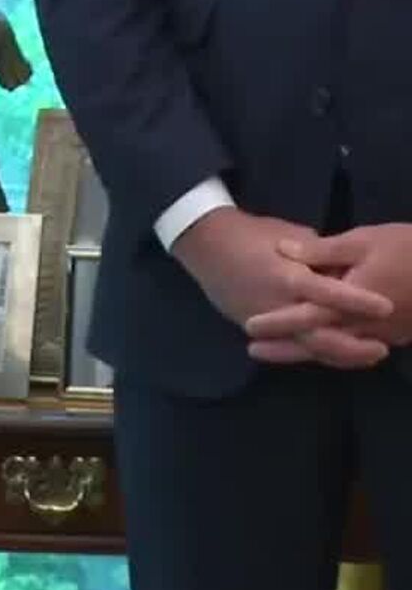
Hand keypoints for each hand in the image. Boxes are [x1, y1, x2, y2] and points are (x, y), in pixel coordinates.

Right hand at [171, 207, 392, 367]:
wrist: (203, 245)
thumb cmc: (250, 233)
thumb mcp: (290, 234)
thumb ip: (318, 255)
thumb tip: (342, 268)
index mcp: (286, 275)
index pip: (327, 293)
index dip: (357, 301)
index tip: (386, 307)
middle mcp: (275, 304)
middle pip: (316, 335)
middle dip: (350, 346)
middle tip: (382, 349)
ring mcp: (262, 319)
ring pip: (302, 346)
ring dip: (336, 354)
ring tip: (365, 356)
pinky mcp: (251, 326)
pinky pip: (286, 343)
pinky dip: (312, 350)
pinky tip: (335, 353)